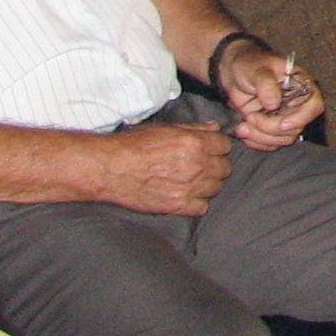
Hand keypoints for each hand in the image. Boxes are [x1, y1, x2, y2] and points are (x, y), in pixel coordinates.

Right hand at [93, 124, 231, 215]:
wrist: (110, 168)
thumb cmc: (134, 144)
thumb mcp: (166, 128)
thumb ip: (195, 128)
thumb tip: (215, 129)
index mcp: (195, 143)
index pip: (225, 145)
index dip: (218, 146)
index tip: (211, 149)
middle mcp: (196, 165)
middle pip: (224, 168)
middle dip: (216, 165)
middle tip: (203, 165)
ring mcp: (188, 188)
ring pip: (216, 188)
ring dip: (208, 183)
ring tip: (194, 180)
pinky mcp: (177, 206)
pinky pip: (202, 208)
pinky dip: (198, 202)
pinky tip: (187, 195)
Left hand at [220, 44, 324, 151]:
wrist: (233, 74)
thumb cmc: (249, 65)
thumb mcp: (257, 69)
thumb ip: (266, 84)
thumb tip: (274, 103)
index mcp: (300, 85)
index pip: (314, 105)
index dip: (302, 118)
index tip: (283, 124)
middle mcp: (296, 104)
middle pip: (296, 127)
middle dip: (271, 128)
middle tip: (250, 117)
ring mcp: (284, 117)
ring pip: (283, 139)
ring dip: (261, 137)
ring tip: (242, 126)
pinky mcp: (270, 128)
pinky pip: (270, 143)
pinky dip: (256, 142)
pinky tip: (242, 130)